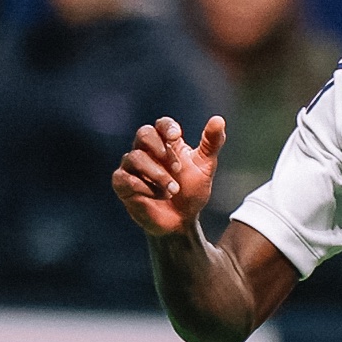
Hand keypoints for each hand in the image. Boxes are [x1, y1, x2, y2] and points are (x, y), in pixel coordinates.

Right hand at [113, 115, 225, 242]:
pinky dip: (144, 187)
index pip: (162, 124)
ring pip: (135, 157)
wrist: (182, 221)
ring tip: (173, 190)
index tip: (176, 136)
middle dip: (160, 149)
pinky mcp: (122, 184)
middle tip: (177, 168)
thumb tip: (218, 119)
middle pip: (143, 134)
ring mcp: (132, 167)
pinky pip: (125, 178)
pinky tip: (157, 196)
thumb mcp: (205, 167)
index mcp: (166, 144)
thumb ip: (211, 143)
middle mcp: (146, 151)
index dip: (167, 127)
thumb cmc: (191, 191)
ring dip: (157, 174)